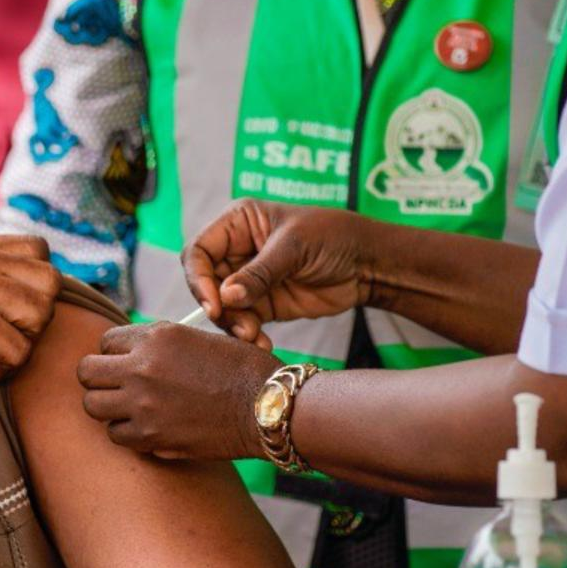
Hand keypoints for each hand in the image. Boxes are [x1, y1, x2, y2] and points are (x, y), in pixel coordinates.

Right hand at [0, 234, 63, 404]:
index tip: (14, 311)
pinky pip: (22, 350)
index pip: (37, 247)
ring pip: (42, 314)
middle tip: (7, 336)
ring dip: (22, 342)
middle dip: (37, 315)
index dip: (35, 283)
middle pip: (49, 280)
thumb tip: (6, 272)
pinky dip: (5, 370)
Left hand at [77, 322, 281, 460]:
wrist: (268, 406)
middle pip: (86, 371)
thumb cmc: (241, 370)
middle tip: (115, 386)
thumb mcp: (197, 339)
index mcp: (155, 336)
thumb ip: (159, 344)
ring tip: (127, 408)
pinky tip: (145, 427)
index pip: (105, 341)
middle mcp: (142, 367)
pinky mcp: (150, 435)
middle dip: (97, 378)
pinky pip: (115, 434)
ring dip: (107, 406)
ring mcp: (142, 403)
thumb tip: (130, 355)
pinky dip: (126, 432)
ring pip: (92, 405)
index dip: (115, 353)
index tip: (126, 363)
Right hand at [182, 200, 375, 346]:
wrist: (367, 263)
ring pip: (223, 308)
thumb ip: (259, 273)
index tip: (214, 304)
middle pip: (206, 284)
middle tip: (240, 326)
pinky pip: (244, 323)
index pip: (198, 251)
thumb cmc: (332, 236)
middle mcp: (236, 251)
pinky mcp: (263, 305)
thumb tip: (226, 296)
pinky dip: (249, 336)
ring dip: (234, 326)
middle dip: (219, 308)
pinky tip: (263, 344)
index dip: (200, 278)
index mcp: (237, 224)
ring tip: (255, 337)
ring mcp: (249, 280)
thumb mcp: (294, 247)